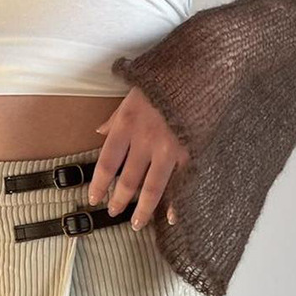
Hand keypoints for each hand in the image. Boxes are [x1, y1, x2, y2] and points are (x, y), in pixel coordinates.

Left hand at [88, 86, 188, 229]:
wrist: (201, 72)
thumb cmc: (164, 80)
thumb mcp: (133, 92)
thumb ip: (116, 116)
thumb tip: (100, 131)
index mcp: (127, 123)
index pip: (107, 162)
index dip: (98, 183)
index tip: (93, 198)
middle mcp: (145, 140)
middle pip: (128, 179)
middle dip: (120, 200)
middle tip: (114, 212)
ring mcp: (169, 149)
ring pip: (152, 187)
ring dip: (143, 209)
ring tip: (136, 223)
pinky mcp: (189, 152)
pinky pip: (179, 183)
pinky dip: (175, 203)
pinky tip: (170, 218)